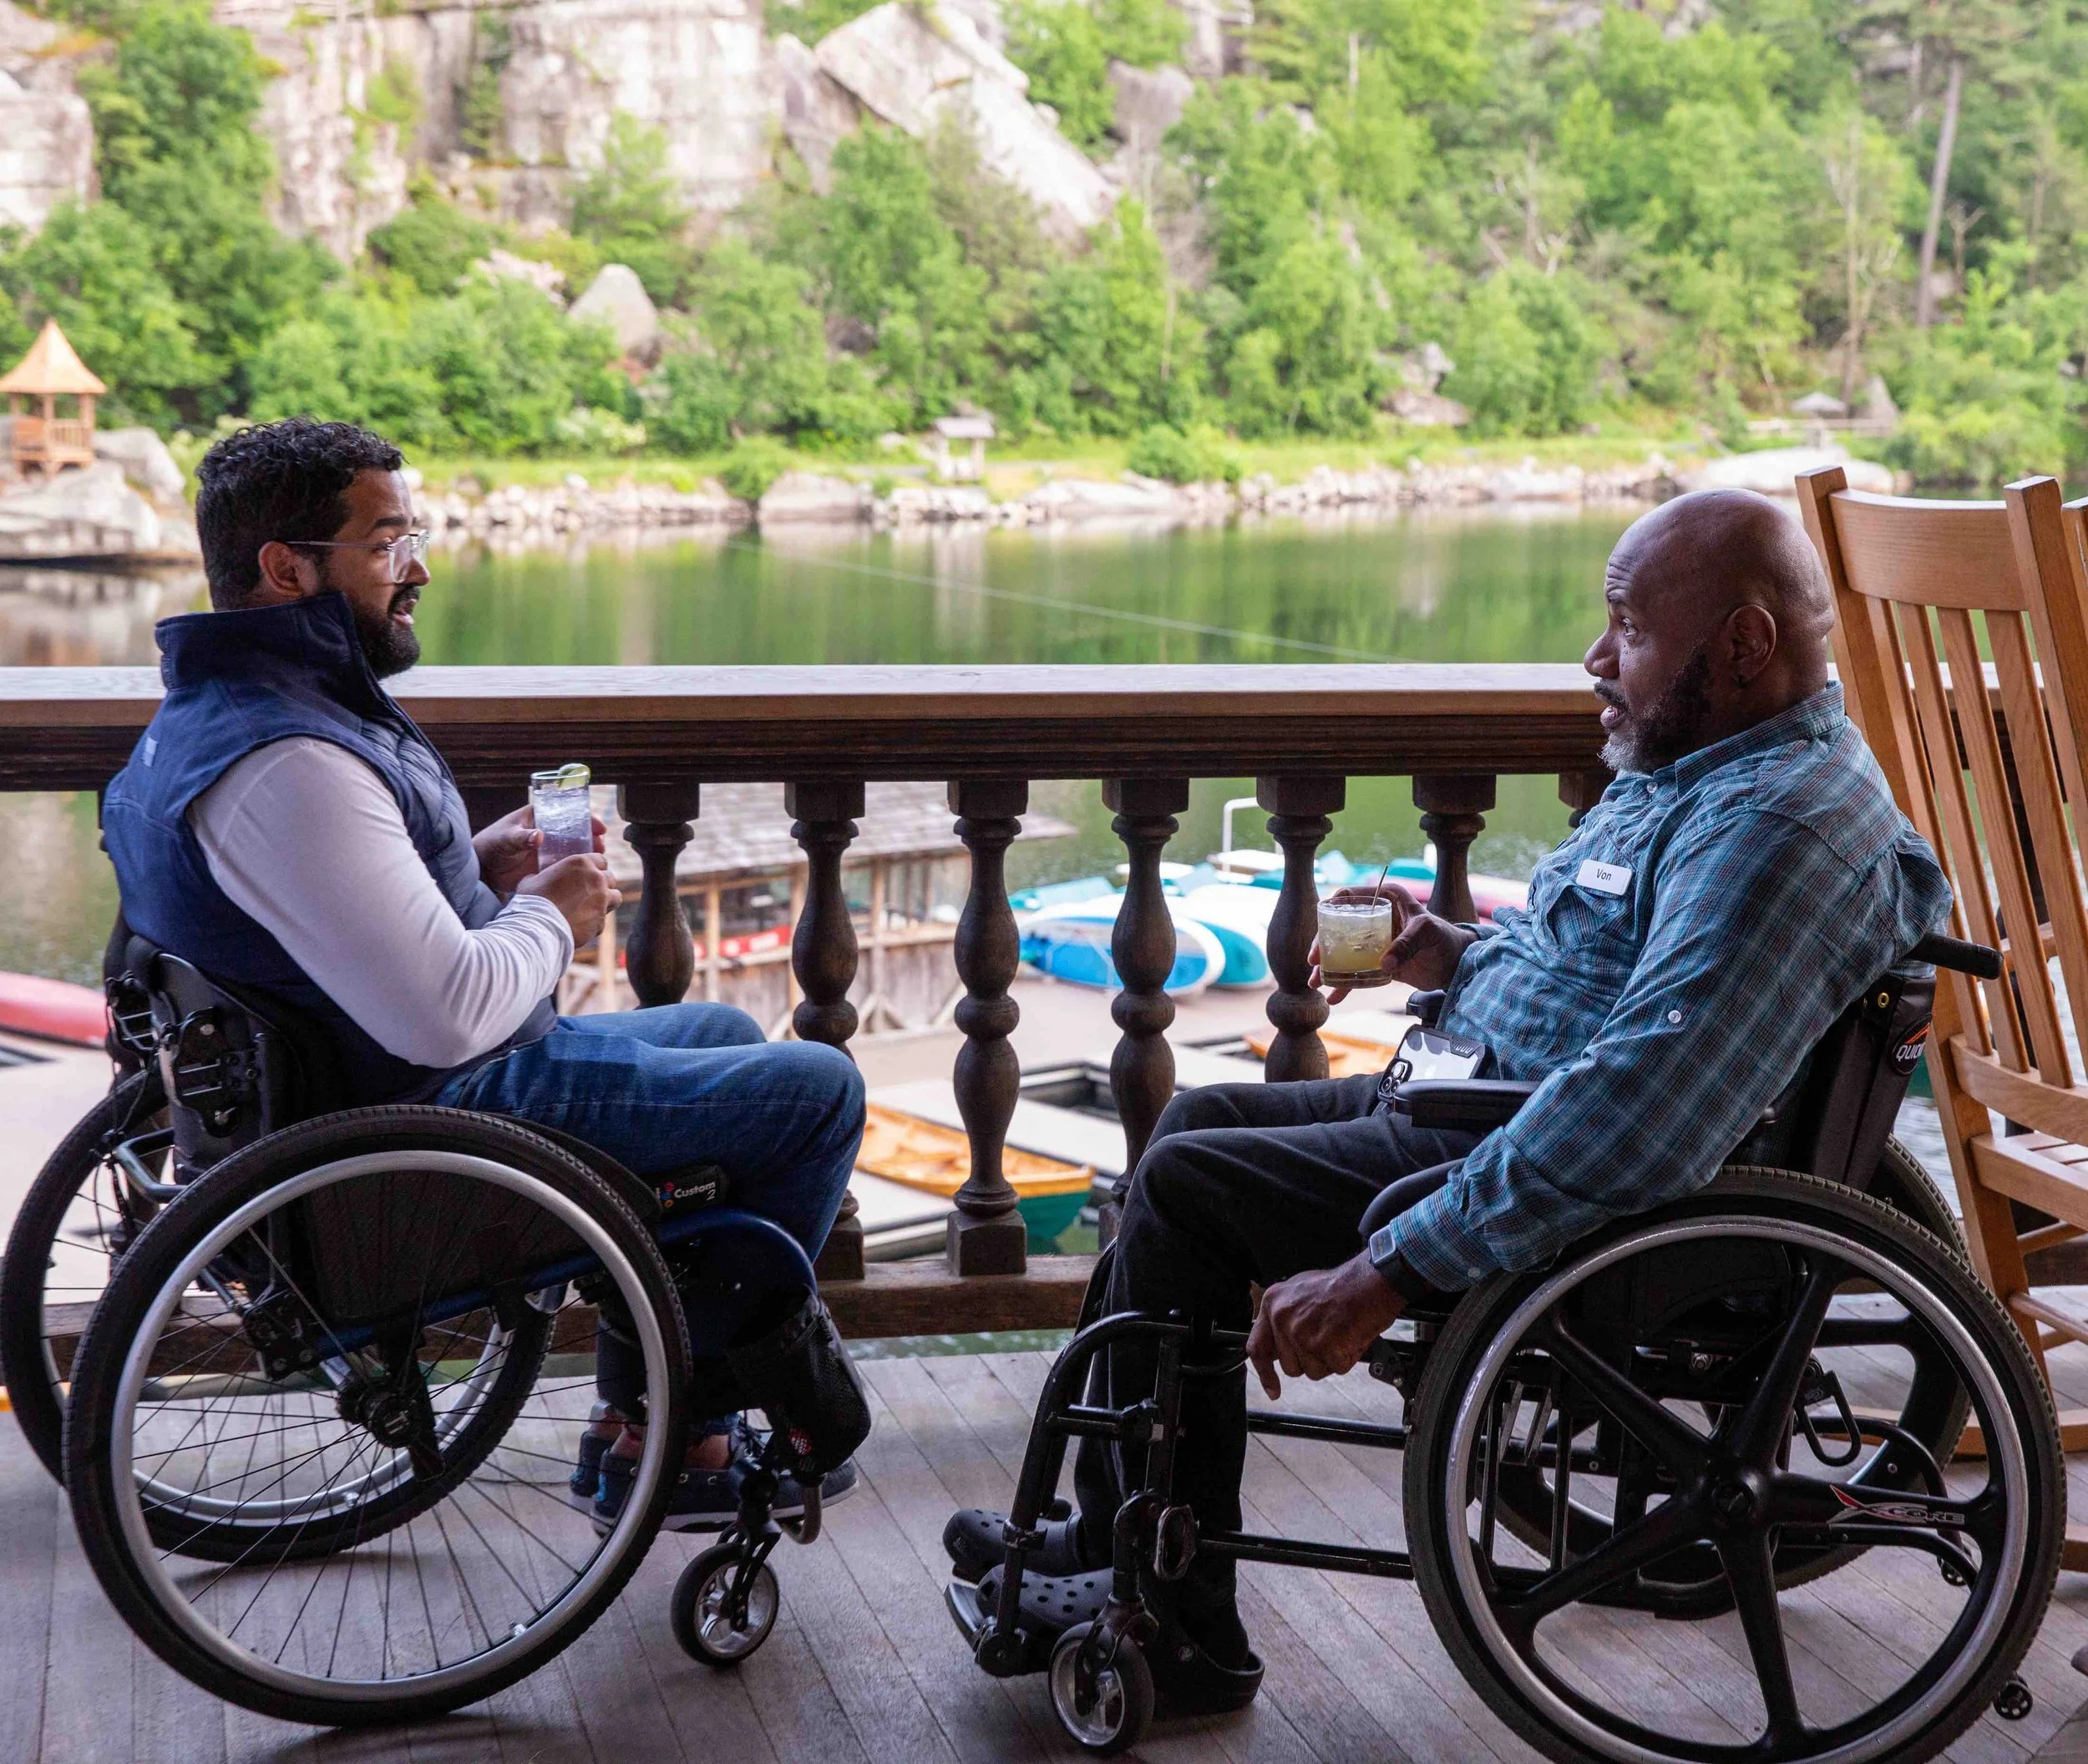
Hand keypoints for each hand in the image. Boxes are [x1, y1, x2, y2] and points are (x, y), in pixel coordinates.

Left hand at [473, 805, 606, 896]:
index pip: (569, 813)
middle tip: (600, 847)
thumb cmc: (491, 845)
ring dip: (588, 855)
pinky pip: (567, 866)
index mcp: (541, 817)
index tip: (599, 827)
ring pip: (575, 850)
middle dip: (592, 838)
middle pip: (578, 832)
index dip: (587, 819)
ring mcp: (550, 849)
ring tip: (598, 862)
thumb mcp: (506, 838)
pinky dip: (578, 869)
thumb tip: (539, 836)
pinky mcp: (549, 866)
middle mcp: (550, 832)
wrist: (483, 869)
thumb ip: (521, 837)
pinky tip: (587, 876)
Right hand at [515, 852, 621, 945]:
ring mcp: (601, 900)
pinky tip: (583, 925)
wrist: (537, 926)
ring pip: (615, 897)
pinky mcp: (601, 920)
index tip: (588, 874)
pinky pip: (604, 920)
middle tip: (590, 892)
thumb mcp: (532, 879)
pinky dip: (596, 922)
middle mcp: (596, 879)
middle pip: (610, 878)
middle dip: (602, 884)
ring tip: (593, 907)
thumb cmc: (532, 900)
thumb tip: (537, 879)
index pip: (601, 860)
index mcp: (581, 863)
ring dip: (607, 901)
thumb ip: (544, 876)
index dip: (595, 867)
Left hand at [1246, 1252, 1404, 1399]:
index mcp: (1273, 1304)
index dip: (1265, 1373)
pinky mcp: (1324, 1348)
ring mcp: (1302, 1335)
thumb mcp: (1299, 1292)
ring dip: (1328, 1361)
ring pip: (1312, 1371)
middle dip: (1309, 1361)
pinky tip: (1348, 1338)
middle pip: (1290, 1367)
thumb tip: (1279, 1342)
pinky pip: (1334, 1369)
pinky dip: (1345, 1359)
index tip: (1272, 1390)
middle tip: (1325, 1337)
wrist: (1369, 1284)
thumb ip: (1284, 1318)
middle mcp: (1283, 1320)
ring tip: (1338, 1334)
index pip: (1258, 1348)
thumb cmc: (1342, 1286)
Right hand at [1307, 886, 1477, 1002]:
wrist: (1458, 964)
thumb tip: (1383, 964)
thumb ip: (1405, 944)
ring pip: (1344, 952)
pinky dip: (1346, 985)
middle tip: (1314, 961)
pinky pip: (1357, 972)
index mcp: (1386, 900)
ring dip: (1328, 967)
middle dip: (1322, 945)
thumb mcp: (1426, 933)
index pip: (1351, 897)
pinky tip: (1334, 997)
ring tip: (1315, 982)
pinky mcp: (1378, 963)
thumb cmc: (1445, 938)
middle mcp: (1376, 918)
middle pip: (1339, 927)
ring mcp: (1375, 942)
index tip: (1321, 926)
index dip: (1331, 908)